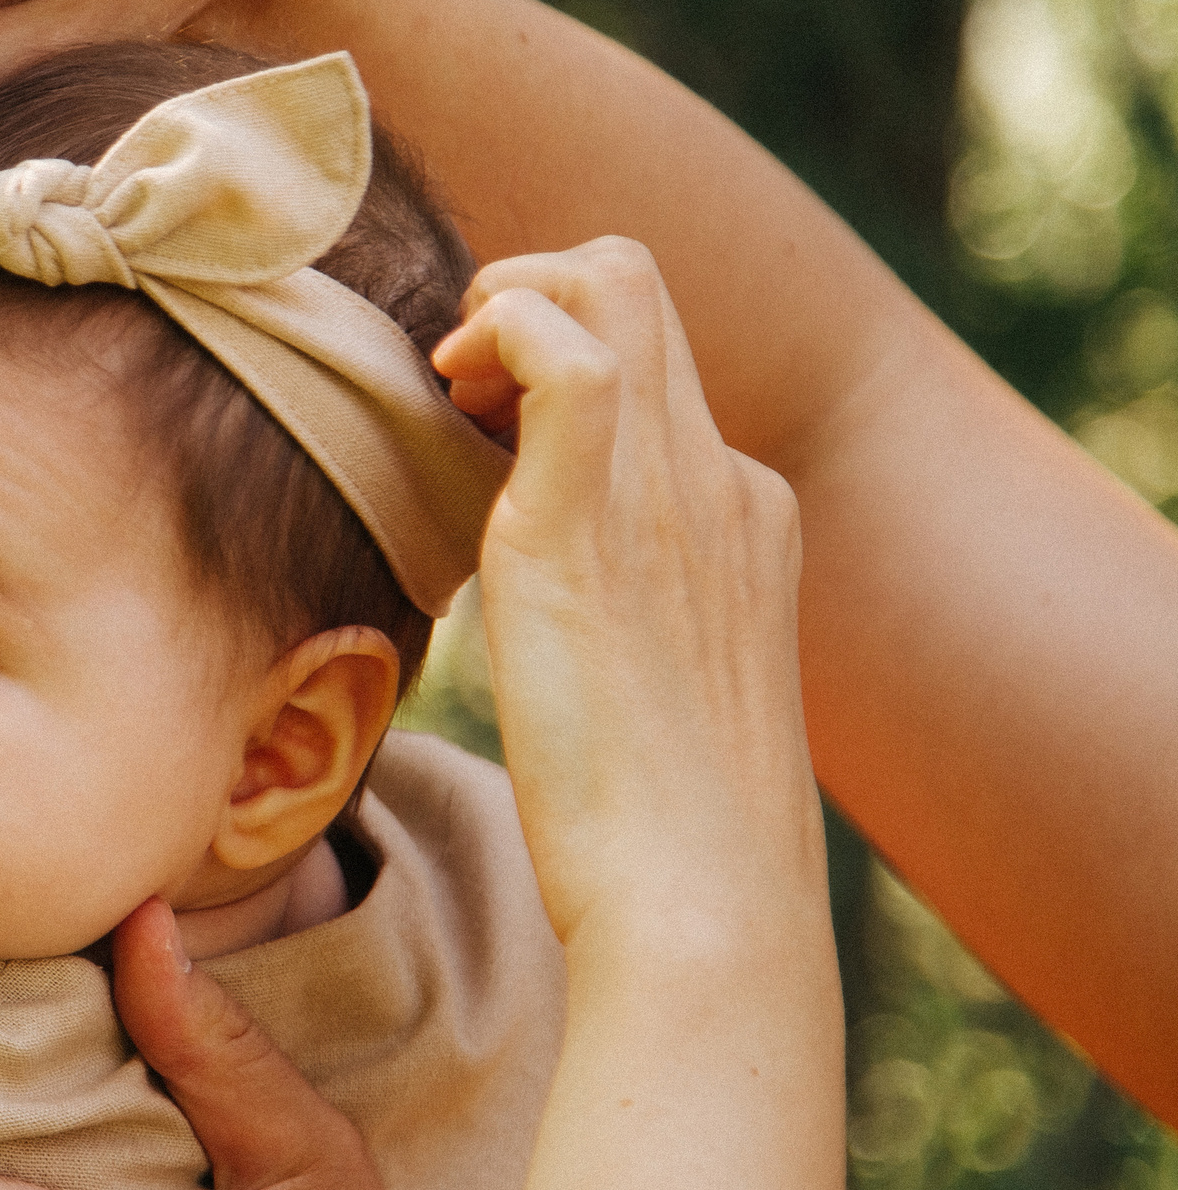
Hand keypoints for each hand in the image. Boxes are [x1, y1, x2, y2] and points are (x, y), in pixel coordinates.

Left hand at [431, 239, 841, 1189]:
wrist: (699, 907)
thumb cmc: (660, 833)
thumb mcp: (656, 690)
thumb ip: (619, 612)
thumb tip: (549, 595)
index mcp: (744, 513)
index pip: (655, 352)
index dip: (557, 342)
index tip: (481, 408)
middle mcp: (718, 480)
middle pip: (636, 282)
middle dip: (528, 288)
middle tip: (455, 380)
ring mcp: (667, 493)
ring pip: (607, 282)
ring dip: (504, 297)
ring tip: (446, 385)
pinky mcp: (587, 526)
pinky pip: (566, 351)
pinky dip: (500, 328)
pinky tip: (445, 392)